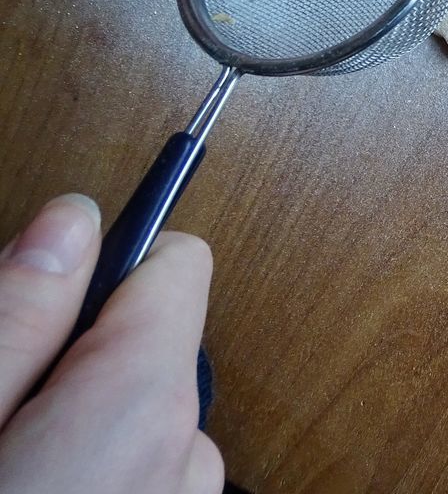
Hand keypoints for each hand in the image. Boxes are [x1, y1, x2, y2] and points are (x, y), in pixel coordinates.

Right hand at [0, 195, 220, 492]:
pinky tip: (44, 484)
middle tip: (6, 395)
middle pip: (152, 340)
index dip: (107, 262)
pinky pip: (141, 465)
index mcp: (141, 409)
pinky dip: (96, 464)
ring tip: (15, 458)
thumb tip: (74, 220)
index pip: (180, 264)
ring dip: (80, 417)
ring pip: (139, 411)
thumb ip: (21, 316)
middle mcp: (188, 454)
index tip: (48, 280)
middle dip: (76, 351)